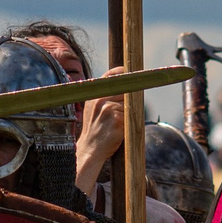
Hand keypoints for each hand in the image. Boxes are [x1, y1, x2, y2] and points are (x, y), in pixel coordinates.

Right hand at [73, 69, 128, 197]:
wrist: (90, 150)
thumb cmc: (94, 130)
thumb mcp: (92, 110)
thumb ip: (103, 97)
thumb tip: (124, 86)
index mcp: (93, 96)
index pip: (111, 76)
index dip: (122, 72)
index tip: (130, 73)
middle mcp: (100, 100)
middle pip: (125, 89)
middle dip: (130, 96)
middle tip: (128, 105)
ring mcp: (109, 109)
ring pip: (129, 103)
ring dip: (130, 111)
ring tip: (119, 123)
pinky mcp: (118, 119)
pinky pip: (132, 114)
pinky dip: (131, 120)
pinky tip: (121, 128)